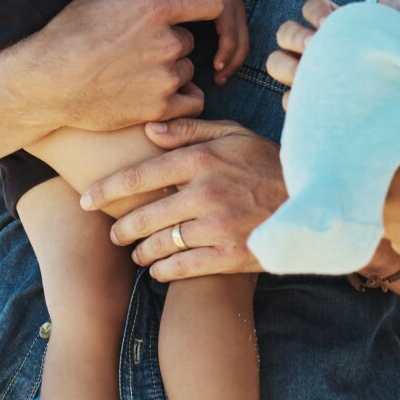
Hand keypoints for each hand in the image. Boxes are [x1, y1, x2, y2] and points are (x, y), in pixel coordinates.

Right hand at [15, 0, 221, 134]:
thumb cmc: (65, 36)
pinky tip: (160, 97)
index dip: (203, 6)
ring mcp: (165, 77)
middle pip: (189, 41)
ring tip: (139, 75)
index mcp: (156, 9)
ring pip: (187, 71)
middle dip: (171, 44)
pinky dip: (181, 100)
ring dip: (172, 72)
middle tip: (140, 51)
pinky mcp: (160, 108)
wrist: (46, 84)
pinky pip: (193, 102)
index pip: (210, 2)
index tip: (194, 12)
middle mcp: (167, 42)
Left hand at [79, 117, 284, 279]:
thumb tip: (151, 129)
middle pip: (145, 215)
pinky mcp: (230, 256)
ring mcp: (217, 227)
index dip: (108, 189)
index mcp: (202, 159)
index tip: (87, 198)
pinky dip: (164, 271)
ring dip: (141, 251)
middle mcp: (205, 193)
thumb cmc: (268, 162)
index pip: (141, 174)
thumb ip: (190, 130)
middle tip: (113, 233)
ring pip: (161, 243)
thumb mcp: (234, 134)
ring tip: (135, 252)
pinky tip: (157, 270)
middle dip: (122, 227)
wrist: (312, 202)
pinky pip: (183, 268)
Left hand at [178, 0, 249, 83]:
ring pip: (245, 44)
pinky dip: (236, 55)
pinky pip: (243, 39)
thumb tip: (160, 35)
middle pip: (242, 43)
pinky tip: (221, 65)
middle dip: (232, 64)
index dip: (224, 53)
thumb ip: (175, 11)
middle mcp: (236, 11)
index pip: (229, 34)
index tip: (214, 67)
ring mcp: (240, 14)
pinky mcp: (240, 17)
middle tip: (217, 80)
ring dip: (235, 62)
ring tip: (220, 78)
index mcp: (223, 5)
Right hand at [268, 0, 338, 106]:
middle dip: (296, 36)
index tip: (331, 22)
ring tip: (305, 77)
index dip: (317, 11)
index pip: (313, 8)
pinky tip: (316, 105)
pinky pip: (289, 100)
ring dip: (286, 67)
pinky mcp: (308, 102)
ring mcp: (306, 73)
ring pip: (276, 62)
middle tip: (314, 46)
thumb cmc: (399, 58)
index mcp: (331, 27)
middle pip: (286, 32)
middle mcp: (312, 47)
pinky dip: (297, 100)